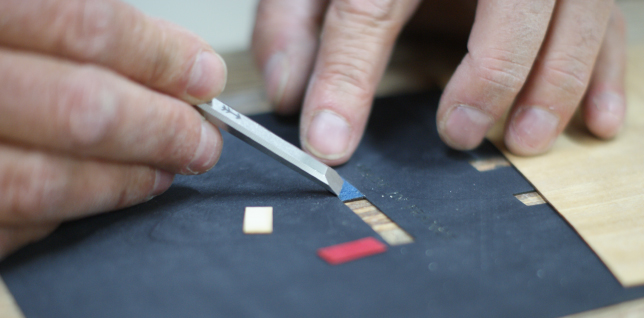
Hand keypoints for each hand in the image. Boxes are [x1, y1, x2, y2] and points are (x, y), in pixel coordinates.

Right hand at [0, 0, 226, 255]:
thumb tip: (178, 62)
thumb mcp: (11, 14)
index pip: (84, 24)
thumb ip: (78, 24)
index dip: (160, 56)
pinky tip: (96, 196)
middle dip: (160, 129)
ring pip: (43, 181)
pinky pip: (6, 225)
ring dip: (122, 181)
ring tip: (164, 171)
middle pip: (80, 109)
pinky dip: (63, 214)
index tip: (203, 76)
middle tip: (202, 139)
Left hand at [252, 0, 625, 163]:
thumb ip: (293, 24)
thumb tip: (288, 94)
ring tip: (522, 139)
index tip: (330, 144)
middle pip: (510, 2)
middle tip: (457, 136)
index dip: (347, 77)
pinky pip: (611, 20)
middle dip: (490, 75)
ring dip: (557, 83)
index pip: (371, 5)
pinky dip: (609, 74)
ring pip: (578, 12)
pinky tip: (597, 121)